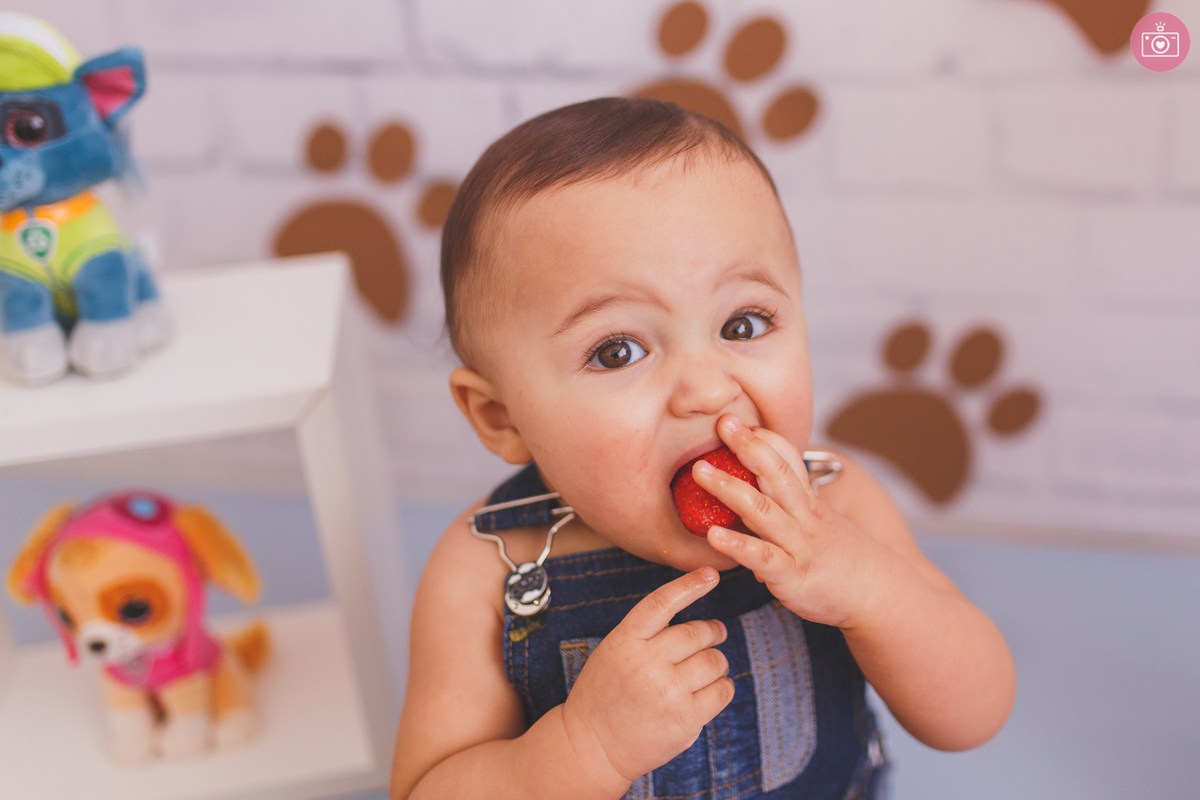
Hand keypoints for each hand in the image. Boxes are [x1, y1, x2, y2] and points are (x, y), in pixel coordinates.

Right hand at [560, 568, 734, 786]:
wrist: (591, 746)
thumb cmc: (605, 694)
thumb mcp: (614, 651)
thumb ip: (647, 634)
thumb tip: (701, 623)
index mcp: (625, 640)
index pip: (662, 602)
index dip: (689, 585)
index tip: (711, 574)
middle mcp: (646, 663)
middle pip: (698, 633)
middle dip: (713, 631)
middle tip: (716, 633)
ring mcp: (667, 692)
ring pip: (714, 661)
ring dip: (717, 662)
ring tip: (706, 669)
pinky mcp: (685, 720)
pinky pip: (722, 691)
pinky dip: (722, 686)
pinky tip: (710, 690)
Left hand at [694, 414, 890, 628]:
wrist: (878, 595)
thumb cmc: (842, 558)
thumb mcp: (819, 522)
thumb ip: (787, 508)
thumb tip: (754, 498)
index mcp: (807, 502)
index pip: (787, 460)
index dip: (762, 439)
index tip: (735, 420)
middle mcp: (802, 516)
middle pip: (775, 472)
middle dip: (747, 446)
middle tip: (722, 424)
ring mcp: (797, 544)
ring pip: (762, 510)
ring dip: (728, 487)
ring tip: (698, 471)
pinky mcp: (791, 575)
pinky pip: (762, 557)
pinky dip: (737, 545)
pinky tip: (712, 535)